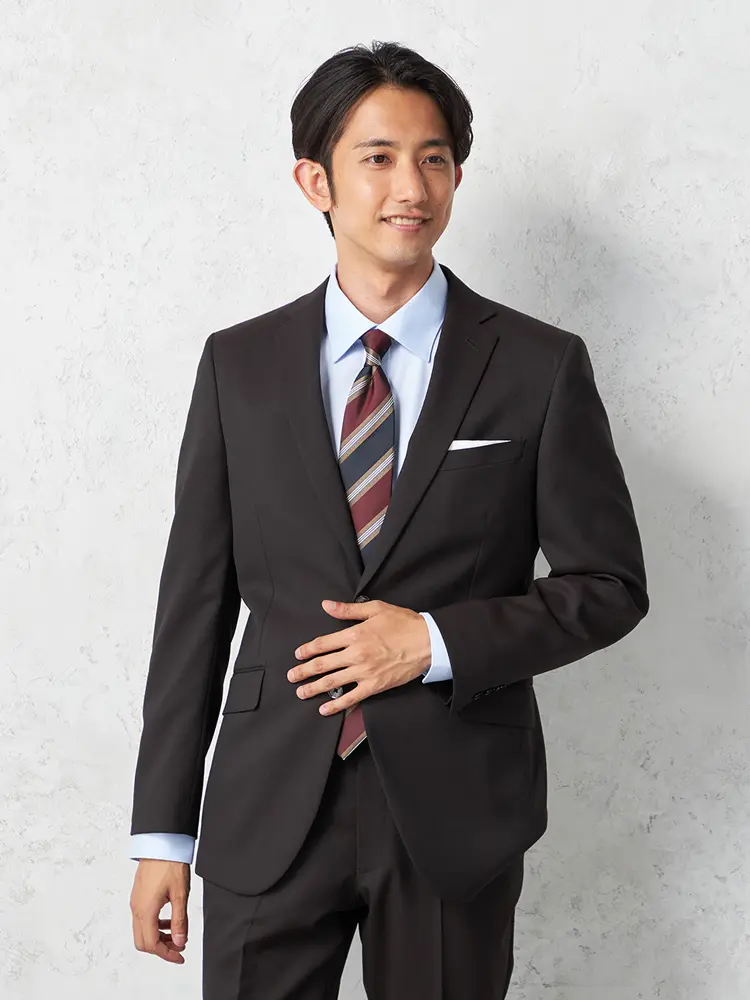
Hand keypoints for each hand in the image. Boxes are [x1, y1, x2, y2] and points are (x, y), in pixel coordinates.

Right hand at [130, 859, 190, 963]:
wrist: (161, 842)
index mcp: (146, 911)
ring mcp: (135, 902)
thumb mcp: (180, 894)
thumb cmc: (170, 864)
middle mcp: (136, 909)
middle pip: (143, 942)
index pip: (152, 944)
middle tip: (179, 947)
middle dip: (161, 948)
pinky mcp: (138, 896)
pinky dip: (156, 925)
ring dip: (159, 937)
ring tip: (177, 934)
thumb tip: (179, 942)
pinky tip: (170, 919)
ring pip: (142, 931)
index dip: (166, 954)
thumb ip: (179, 921)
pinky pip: (143, 919)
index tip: (180, 956)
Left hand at [287, 599, 431, 714]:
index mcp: (354, 635)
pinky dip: (336, 705)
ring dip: (313, 688)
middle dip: (303, 671)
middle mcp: (355, 655)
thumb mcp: (375, 609)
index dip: (307, 649)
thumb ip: (348, 609)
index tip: (298, 654)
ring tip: (301, 692)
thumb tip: (327, 605)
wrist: (428, 642)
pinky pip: (351, 698)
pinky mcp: (374, 686)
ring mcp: (364, 672)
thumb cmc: (404, 623)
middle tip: (291, 676)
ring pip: (332, 682)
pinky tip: (324, 709)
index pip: (323, 644)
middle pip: (322, 665)